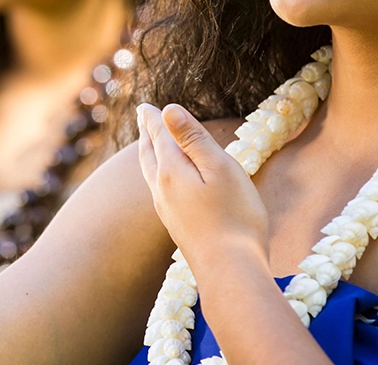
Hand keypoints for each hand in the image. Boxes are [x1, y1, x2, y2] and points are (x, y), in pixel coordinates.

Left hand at [136, 103, 269, 271]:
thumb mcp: (219, 168)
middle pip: (149, 154)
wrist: (230, 271)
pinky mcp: (176, 226)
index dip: (155, 118)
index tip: (146, 106)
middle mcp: (161, 190)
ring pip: (151, 173)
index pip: (160, 136)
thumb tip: (167, 110)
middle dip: (147, 133)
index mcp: (171, 171)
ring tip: (149, 145)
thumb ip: (193, 139)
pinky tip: (165, 182)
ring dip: (149, 154)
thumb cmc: (234, 216)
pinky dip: (157, 173)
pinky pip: (159, 190)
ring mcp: (167, 210)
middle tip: (143, 118)